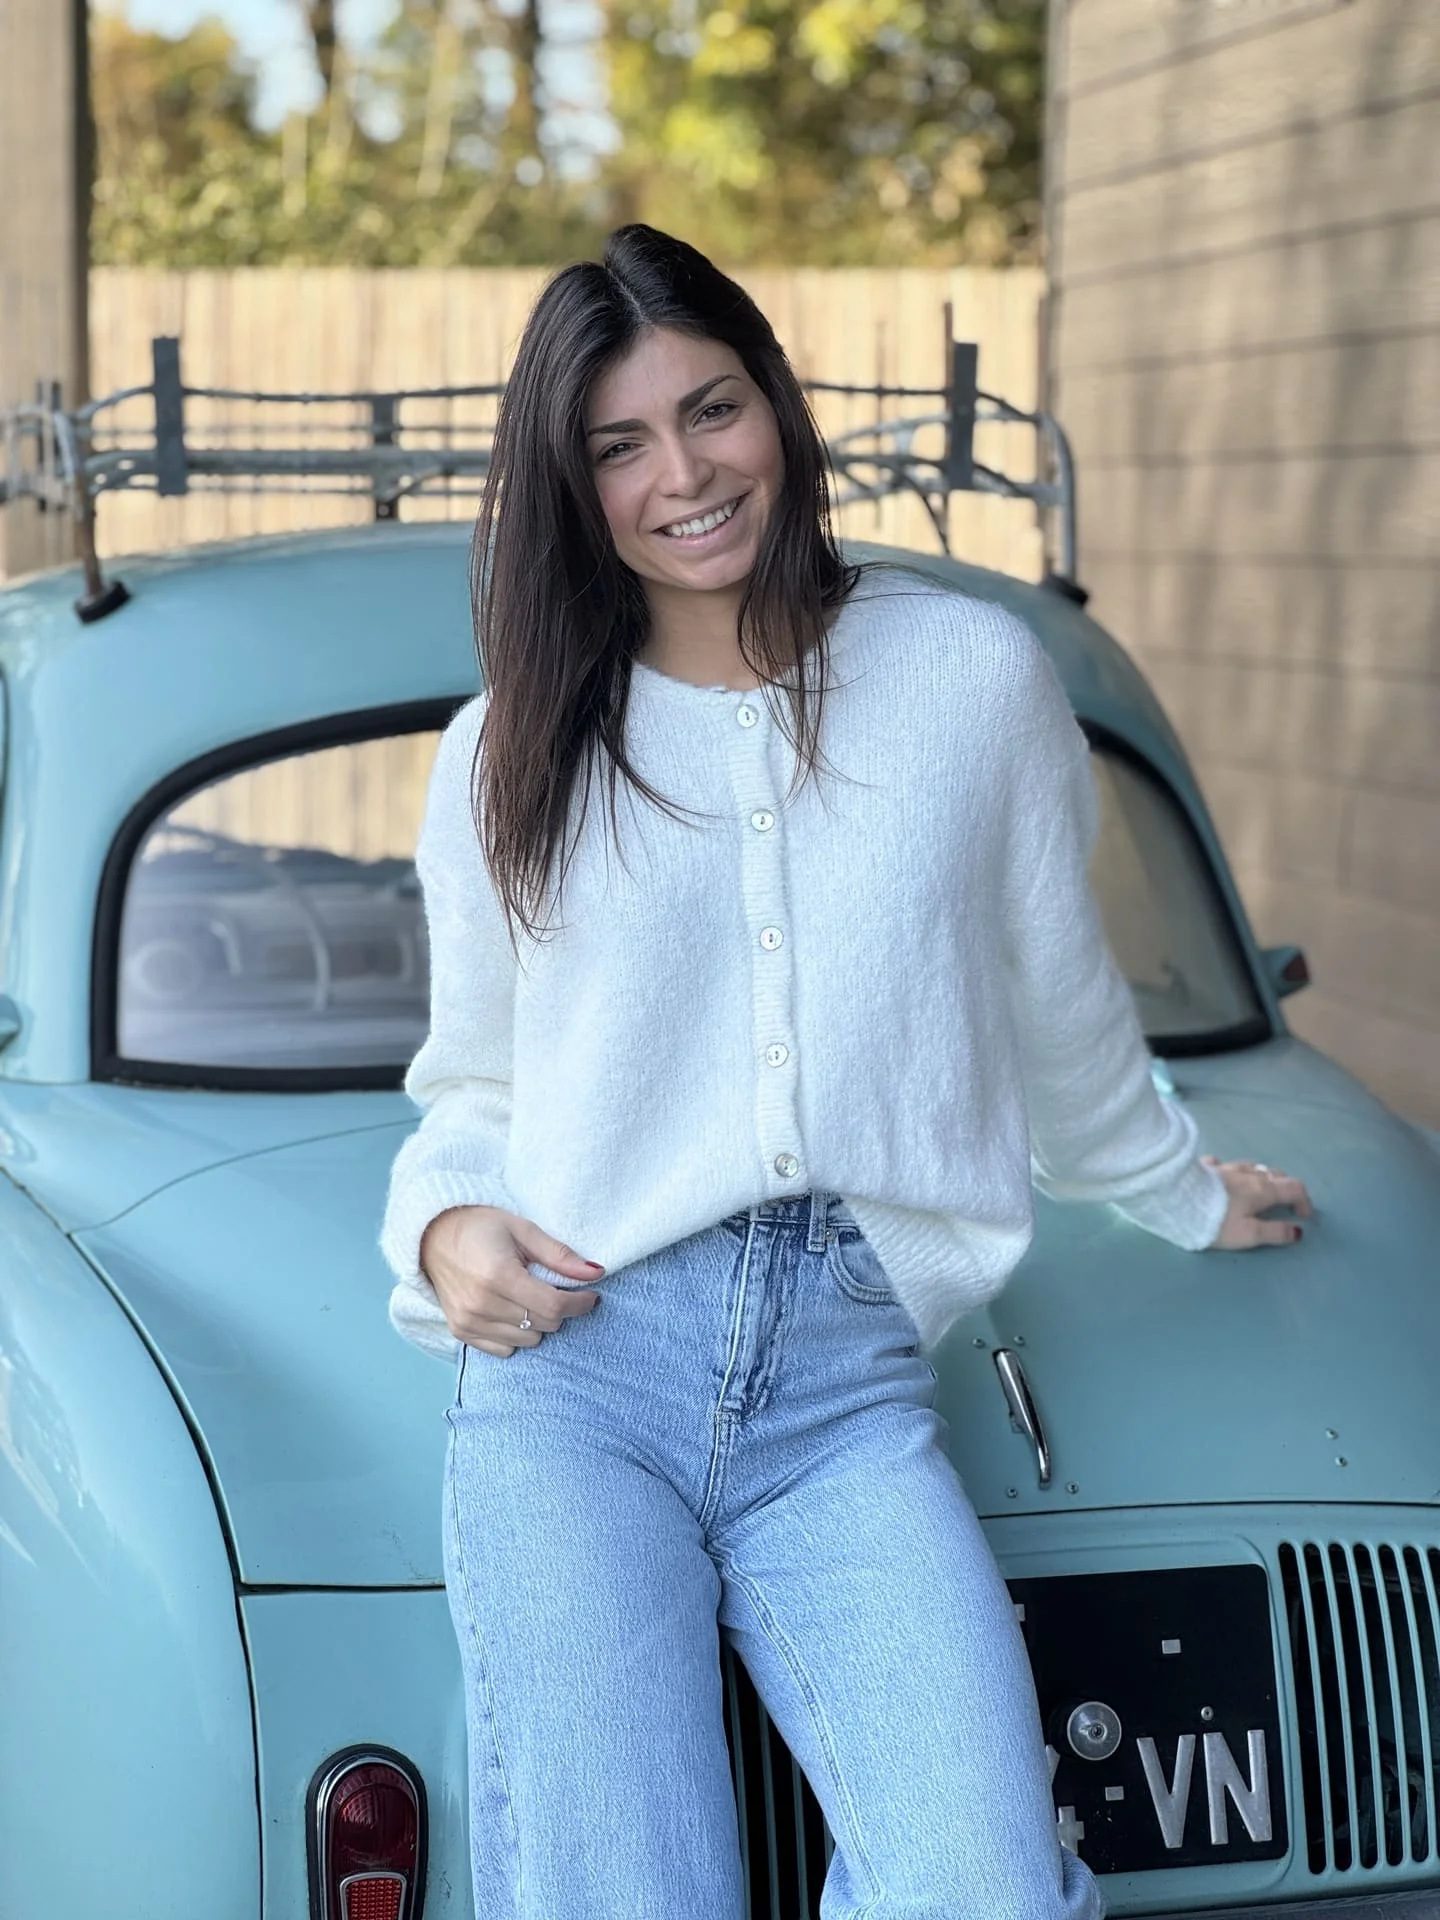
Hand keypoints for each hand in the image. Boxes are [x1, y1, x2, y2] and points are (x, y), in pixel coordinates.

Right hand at [419, 1206, 603, 1355]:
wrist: (432, 1235)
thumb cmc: (481, 1227)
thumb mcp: (523, 1230)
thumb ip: (559, 1255)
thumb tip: (595, 1273)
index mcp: (498, 1275)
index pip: (553, 1307)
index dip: (579, 1303)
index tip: (591, 1294)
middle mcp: (481, 1304)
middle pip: (543, 1325)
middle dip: (559, 1309)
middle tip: (555, 1289)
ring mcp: (468, 1322)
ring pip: (528, 1341)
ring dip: (537, 1323)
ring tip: (527, 1297)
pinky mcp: (460, 1332)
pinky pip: (504, 1350)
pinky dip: (515, 1335)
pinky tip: (510, 1311)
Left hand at [1202, 1156, 1312, 1249]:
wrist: (1176, 1199)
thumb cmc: (1215, 1221)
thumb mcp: (1249, 1234)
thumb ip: (1275, 1233)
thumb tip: (1297, 1232)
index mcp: (1263, 1189)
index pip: (1294, 1188)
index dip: (1304, 1201)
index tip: (1302, 1217)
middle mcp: (1248, 1174)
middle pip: (1275, 1174)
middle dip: (1284, 1188)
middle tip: (1282, 1204)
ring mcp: (1226, 1167)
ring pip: (1251, 1166)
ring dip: (1260, 1177)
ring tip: (1257, 1191)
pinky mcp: (1205, 1166)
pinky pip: (1223, 1164)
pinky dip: (1231, 1171)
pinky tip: (1224, 1178)